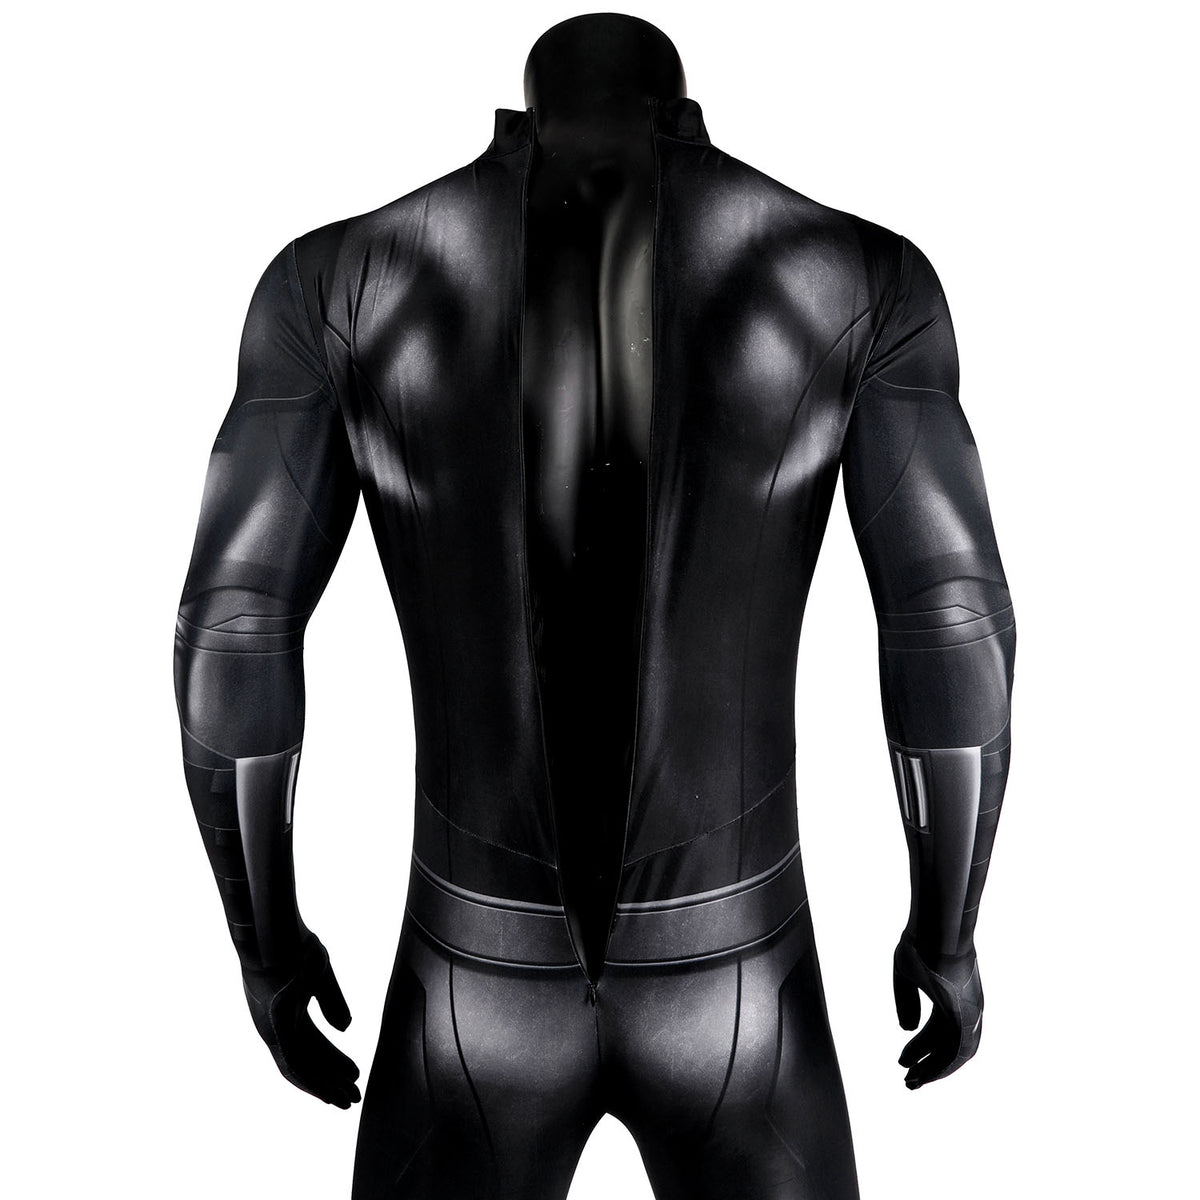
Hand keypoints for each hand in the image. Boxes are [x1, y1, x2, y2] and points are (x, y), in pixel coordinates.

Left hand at [241, 930, 361, 1107]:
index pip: (311, 1045)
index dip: (333, 1062)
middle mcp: (276, 1026)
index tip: (353, 1074)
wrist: (275, 932)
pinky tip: (331, 1091)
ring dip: (324, 1086)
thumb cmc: (295, 945)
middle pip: (307, 1061)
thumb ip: (332, 1002)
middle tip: (353, 1095)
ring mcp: (272, 1029)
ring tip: (348, 1099)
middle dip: (331, 1079)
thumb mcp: (321, 975)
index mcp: (286, 1012)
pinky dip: (313, 1080)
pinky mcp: (273, 1029)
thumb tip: (345, 1028)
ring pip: (300, 1069)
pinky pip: (293, 1064)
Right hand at [892, 935, 982, 1088]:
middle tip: (909, 1080)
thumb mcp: (906, 973)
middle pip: (950, 1047)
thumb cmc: (922, 941)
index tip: (903, 1061)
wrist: (939, 925)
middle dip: (929, 1066)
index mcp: (954, 998)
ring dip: (934, 1072)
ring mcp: (969, 1013)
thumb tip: (906, 1029)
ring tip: (911, 1083)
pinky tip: (923, 1074)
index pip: (938, 1032)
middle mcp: (967, 1009)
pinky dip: (941, 1067)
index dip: (921, 1049)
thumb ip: (906, 1001)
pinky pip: (957, 1051)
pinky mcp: (966, 1015)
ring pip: (955, 1054)